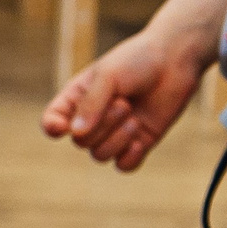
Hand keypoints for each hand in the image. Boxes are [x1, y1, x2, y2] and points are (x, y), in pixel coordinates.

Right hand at [39, 24, 214, 171]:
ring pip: (100, 155)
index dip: (53, 128)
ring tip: (135, 117)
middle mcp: (91, 119)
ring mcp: (114, 133)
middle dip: (103, 125)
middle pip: (81, 142)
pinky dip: (130, 157)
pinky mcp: (137, 143)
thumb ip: (91, 104)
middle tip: (124, 102)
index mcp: (76, 99)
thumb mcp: (109, 76)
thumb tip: (75, 133)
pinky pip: (123, 166)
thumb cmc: (137, 61)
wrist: (174, 61)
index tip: (63, 127)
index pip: (52, 122)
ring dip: (118, 139)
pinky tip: (140, 141)